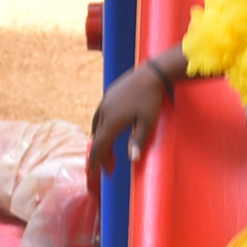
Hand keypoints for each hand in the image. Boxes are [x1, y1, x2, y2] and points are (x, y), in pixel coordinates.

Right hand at [87, 63, 169, 188]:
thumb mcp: (147, 122)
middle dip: (102, 155)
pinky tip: (111, 131)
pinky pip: (100, 116)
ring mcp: (104, 103)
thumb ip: (138, 141)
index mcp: (112, 122)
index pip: (98, 146)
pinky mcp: (108, 96)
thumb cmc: (151, 99)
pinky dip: (102, 129)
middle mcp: (104, 112)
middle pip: (97, 139)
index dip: (95, 161)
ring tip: (110, 153)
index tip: (95, 173)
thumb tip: (133, 159)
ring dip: (102, 142)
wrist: (151, 73)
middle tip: (110, 169)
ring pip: (97, 127)